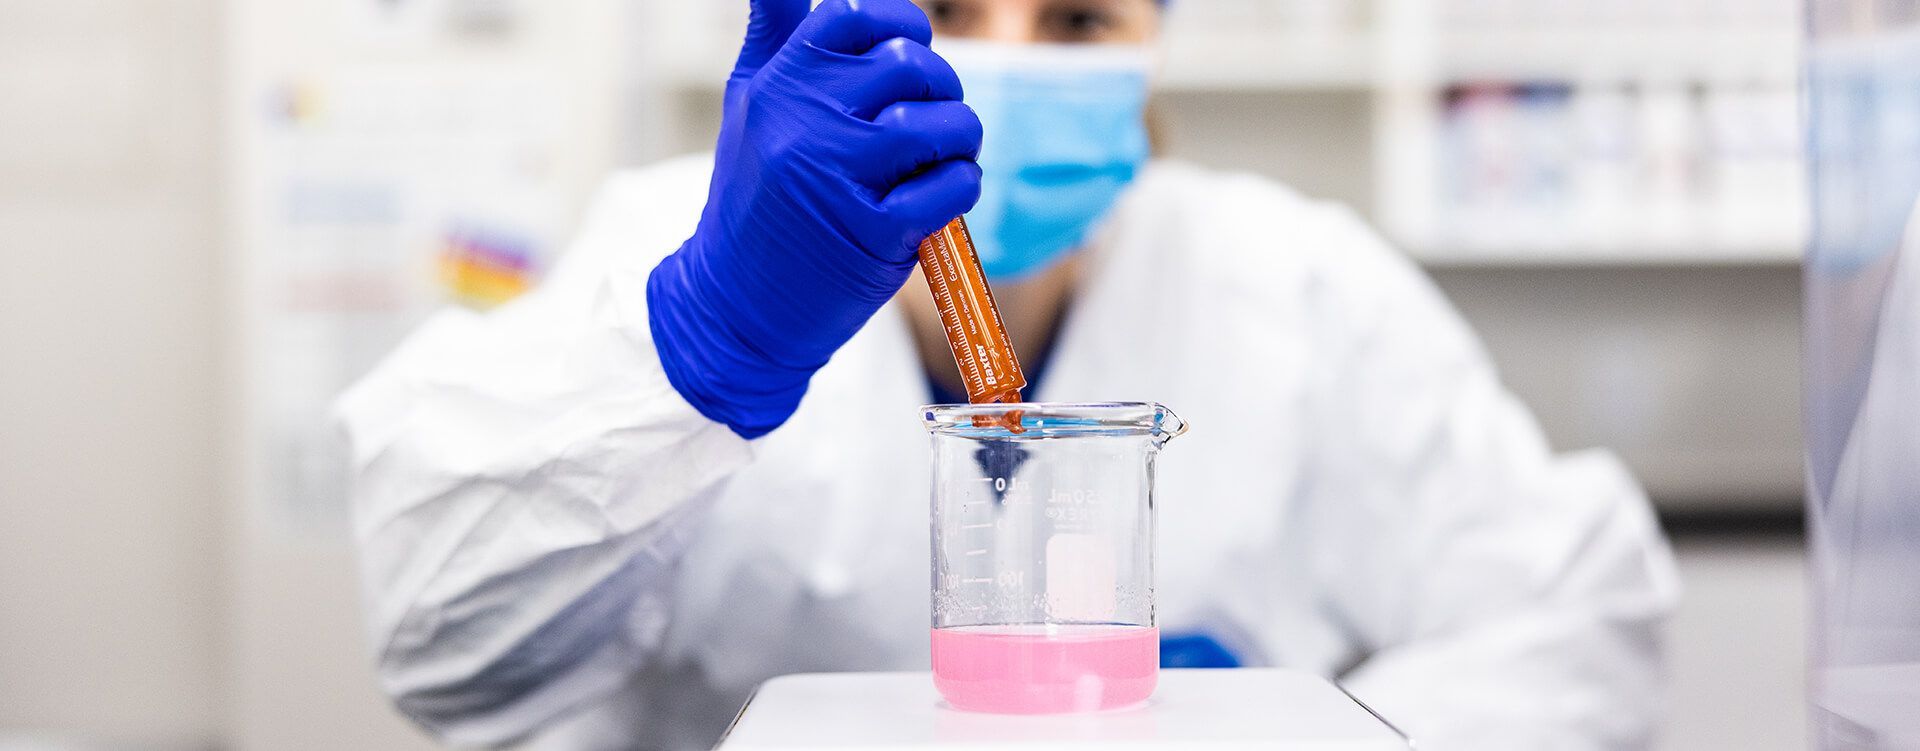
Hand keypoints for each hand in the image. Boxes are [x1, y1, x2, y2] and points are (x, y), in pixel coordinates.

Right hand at [648, 0, 982, 438]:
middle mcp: (805, 121)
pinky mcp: (875, 233)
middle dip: (940, 91)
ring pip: (942, 123)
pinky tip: (940, 198)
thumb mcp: (749, 108)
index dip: (902, 28)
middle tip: (930, 124)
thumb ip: (774, 38)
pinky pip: (952, 185)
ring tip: (942, 160)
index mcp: (780, 83)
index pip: (857, 16)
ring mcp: (840, 177)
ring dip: (960, 140)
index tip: (907, 59)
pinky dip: (961, 187)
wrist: (733, 307)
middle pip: (911, 67)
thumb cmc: (751, 201)